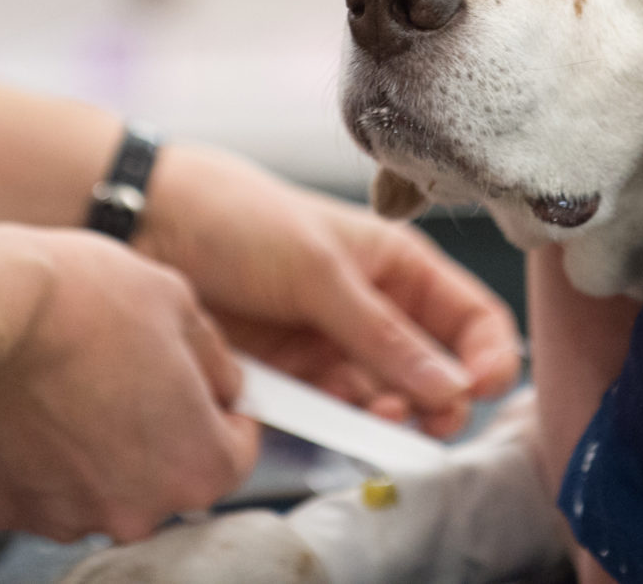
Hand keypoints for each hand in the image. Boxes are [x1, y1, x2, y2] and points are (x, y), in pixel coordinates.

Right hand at [0, 227, 260, 543]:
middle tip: (127, 377)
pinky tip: (29, 407)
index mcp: (195, 466)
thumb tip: (222, 383)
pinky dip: (38, 457)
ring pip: (99, 487)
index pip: (234, 455)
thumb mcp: (179, 303)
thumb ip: (214, 361)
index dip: (223, 416)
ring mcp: (66, 516)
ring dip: (96, 449)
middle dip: (156, 434)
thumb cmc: (82, 299)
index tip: (204, 394)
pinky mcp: (4, 509)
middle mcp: (136, 510)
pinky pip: (38, 488)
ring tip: (71, 385)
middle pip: (163, 478)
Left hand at [137, 145, 523, 436]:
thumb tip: (448, 384)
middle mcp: (377, 308)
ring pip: (390, 398)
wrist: (153, 230)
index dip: (489, 355)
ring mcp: (337, 344)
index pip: (471, 317)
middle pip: (439, 369)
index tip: (483, 387)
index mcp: (399, 264)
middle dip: (444, 400)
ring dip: (392, 415)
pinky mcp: (297, 377)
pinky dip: (343, 424)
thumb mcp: (319, 269)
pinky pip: (337, 413)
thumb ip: (382, 332)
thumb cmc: (239, 218)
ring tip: (376, 416)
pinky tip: (336, 417)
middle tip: (432, 421)